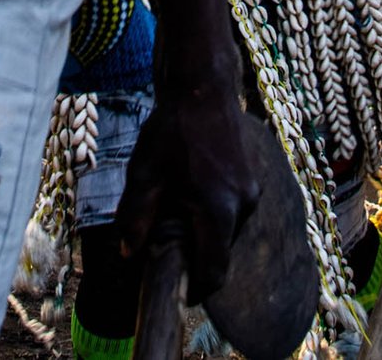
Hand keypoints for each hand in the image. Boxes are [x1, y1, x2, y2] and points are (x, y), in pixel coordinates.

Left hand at [114, 80, 260, 305]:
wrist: (202, 88)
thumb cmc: (172, 131)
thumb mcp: (145, 176)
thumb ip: (135, 219)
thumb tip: (129, 254)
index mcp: (219, 210)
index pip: (214, 270)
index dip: (197, 288)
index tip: (179, 293)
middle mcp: (244, 205)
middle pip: (220, 250)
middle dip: (195, 254)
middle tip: (165, 245)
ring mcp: (252, 190)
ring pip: (226, 229)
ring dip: (203, 229)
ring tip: (175, 205)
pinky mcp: (252, 178)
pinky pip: (232, 210)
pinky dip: (212, 211)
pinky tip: (189, 188)